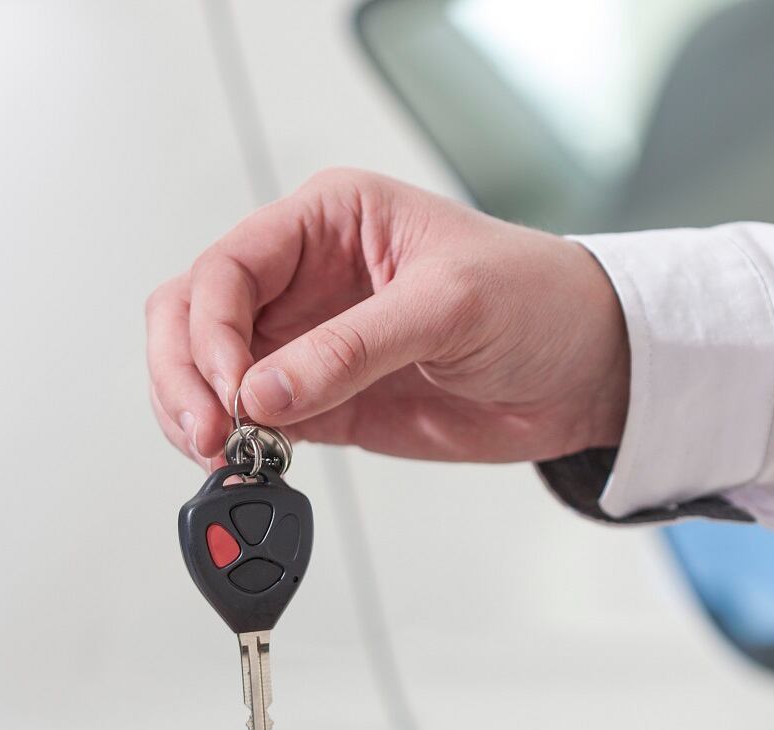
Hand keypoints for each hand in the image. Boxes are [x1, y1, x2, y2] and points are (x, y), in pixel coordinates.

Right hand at [146, 168, 629, 466]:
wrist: (588, 371)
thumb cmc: (538, 300)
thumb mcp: (450, 307)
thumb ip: (352, 350)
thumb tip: (263, 394)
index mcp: (327, 220)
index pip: (228, 266)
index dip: (210, 328)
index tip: (230, 388)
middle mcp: (302, 277)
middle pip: (192, 315)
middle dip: (185, 375)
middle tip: (209, 433)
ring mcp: (304, 343)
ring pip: (204, 372)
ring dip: (195, 415)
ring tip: (224, 456)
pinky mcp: (319, 403)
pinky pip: (246, 422)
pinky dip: (230, 448)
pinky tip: (244, 466)